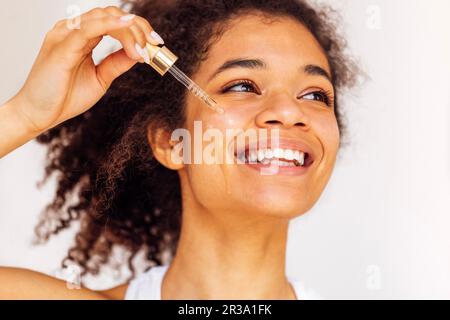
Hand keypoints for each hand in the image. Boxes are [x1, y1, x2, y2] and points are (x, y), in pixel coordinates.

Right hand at [10, 6, 162, 133]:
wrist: (39, 114)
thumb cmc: (64, 96)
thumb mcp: (101, 77)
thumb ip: (117, 63)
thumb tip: (138, 53)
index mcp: (82, 37)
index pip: (113, 21)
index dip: (137, 28)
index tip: (155, 43)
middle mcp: (73, 31)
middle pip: (110, 14)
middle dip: (138, 27)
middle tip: (154, 45)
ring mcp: (66, 36)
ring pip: (103, 18)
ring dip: (130, 31)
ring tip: (143, 49)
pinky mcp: (62, 47)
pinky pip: (88, 29)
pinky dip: (110, 25)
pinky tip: (127, 27)